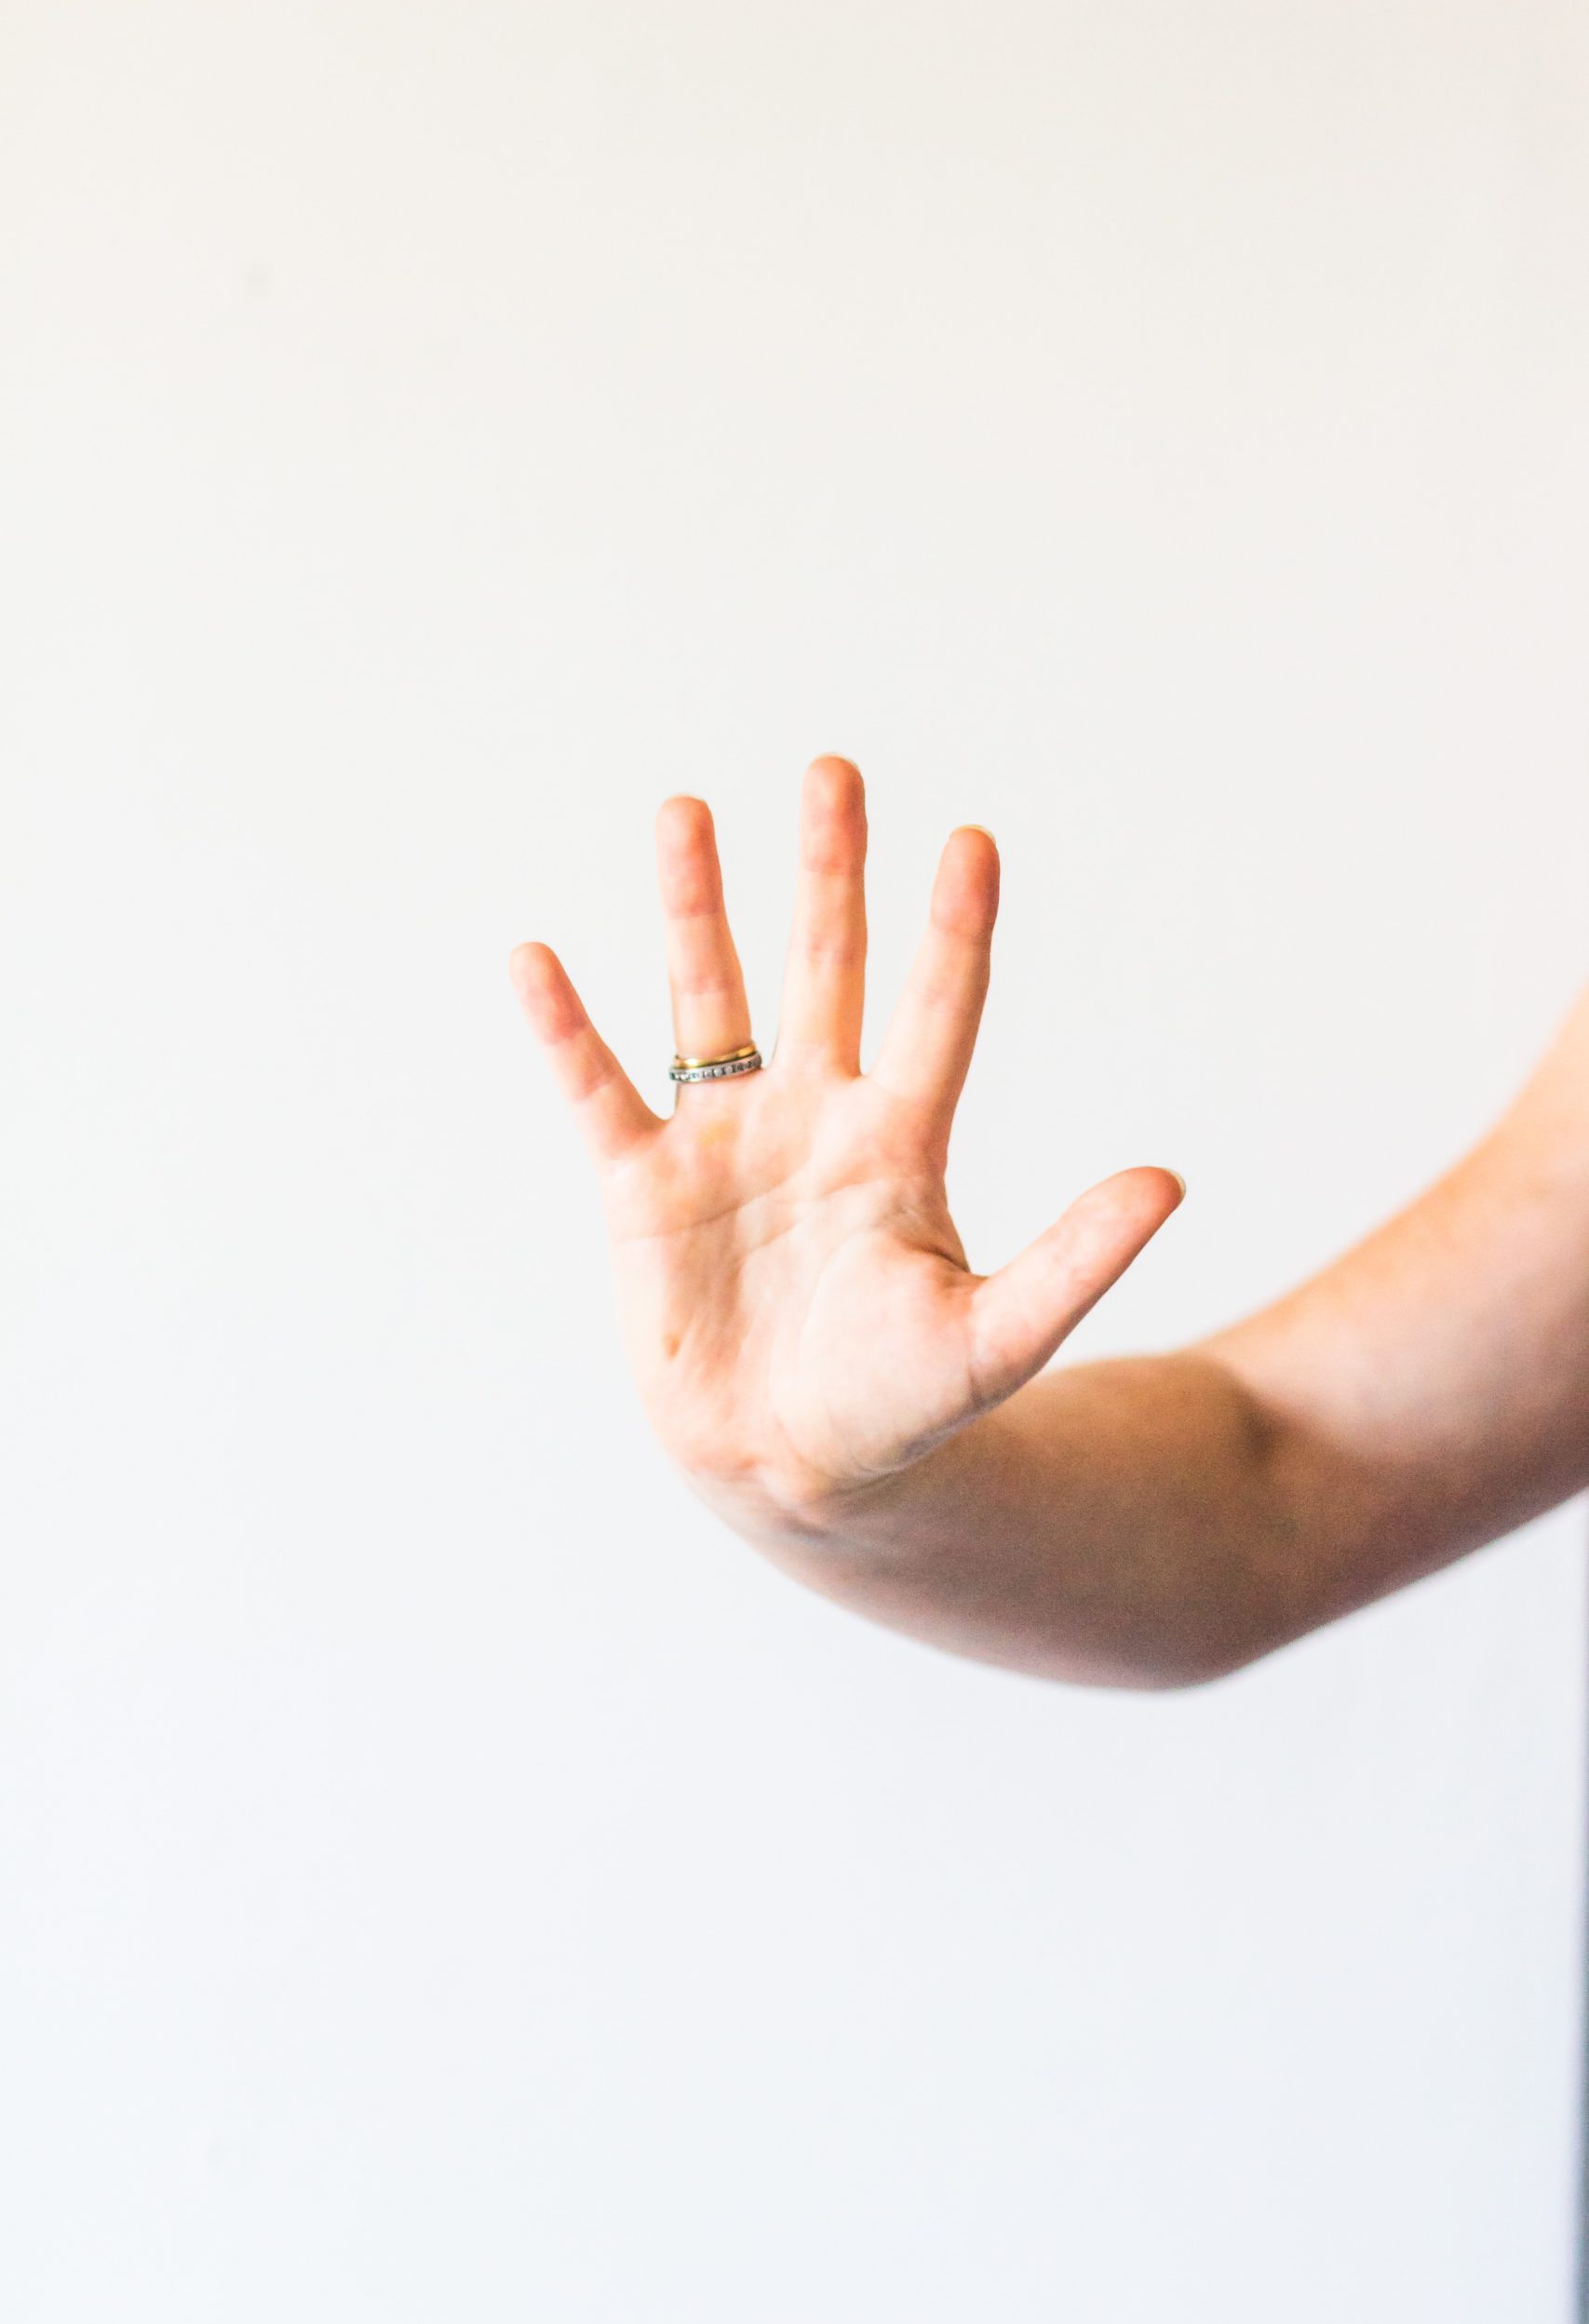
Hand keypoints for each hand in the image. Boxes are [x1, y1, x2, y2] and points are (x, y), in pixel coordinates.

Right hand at [511, 756, 1183, 1525]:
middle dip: (830, 872)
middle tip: (835, 771)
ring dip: (699, 909)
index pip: (938, 1010)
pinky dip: (565, 1029)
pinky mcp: (644, 1189)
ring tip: (687, 810)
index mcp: (899, 1143)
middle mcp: (814, 1119)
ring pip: (709, 1001)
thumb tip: (1169, 1183)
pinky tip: (537, 959)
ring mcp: (725, 1145)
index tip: (972, 840)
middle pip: (824, 969)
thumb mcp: (995, 1338)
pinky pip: (597, 1089)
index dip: (953, 929)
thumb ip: (1074, 1260)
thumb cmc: (899, 1409)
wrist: (791, 1472)